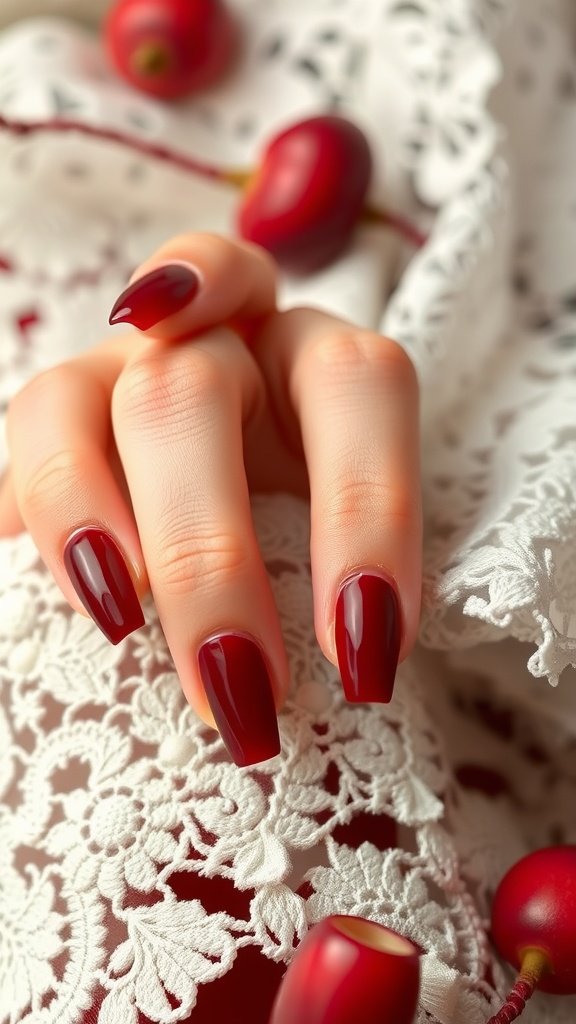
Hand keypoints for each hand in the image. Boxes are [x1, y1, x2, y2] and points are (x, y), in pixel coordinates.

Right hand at [0, 232, 421, 765]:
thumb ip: (364, 567)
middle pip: (194, 396)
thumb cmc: (316, 506)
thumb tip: (368, 654)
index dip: (369, 510)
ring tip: (118, 621)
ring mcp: (136, 358)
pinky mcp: (71, 395)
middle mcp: (228, 340)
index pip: (359, 386)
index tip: (365, 651)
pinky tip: (30, 546)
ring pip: (86, 397)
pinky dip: (45, 490)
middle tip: (240, 689)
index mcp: (323, 359)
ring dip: (89, 514)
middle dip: (210, 555)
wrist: (240, 452)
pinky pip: (36, 418)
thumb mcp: (358, 522)